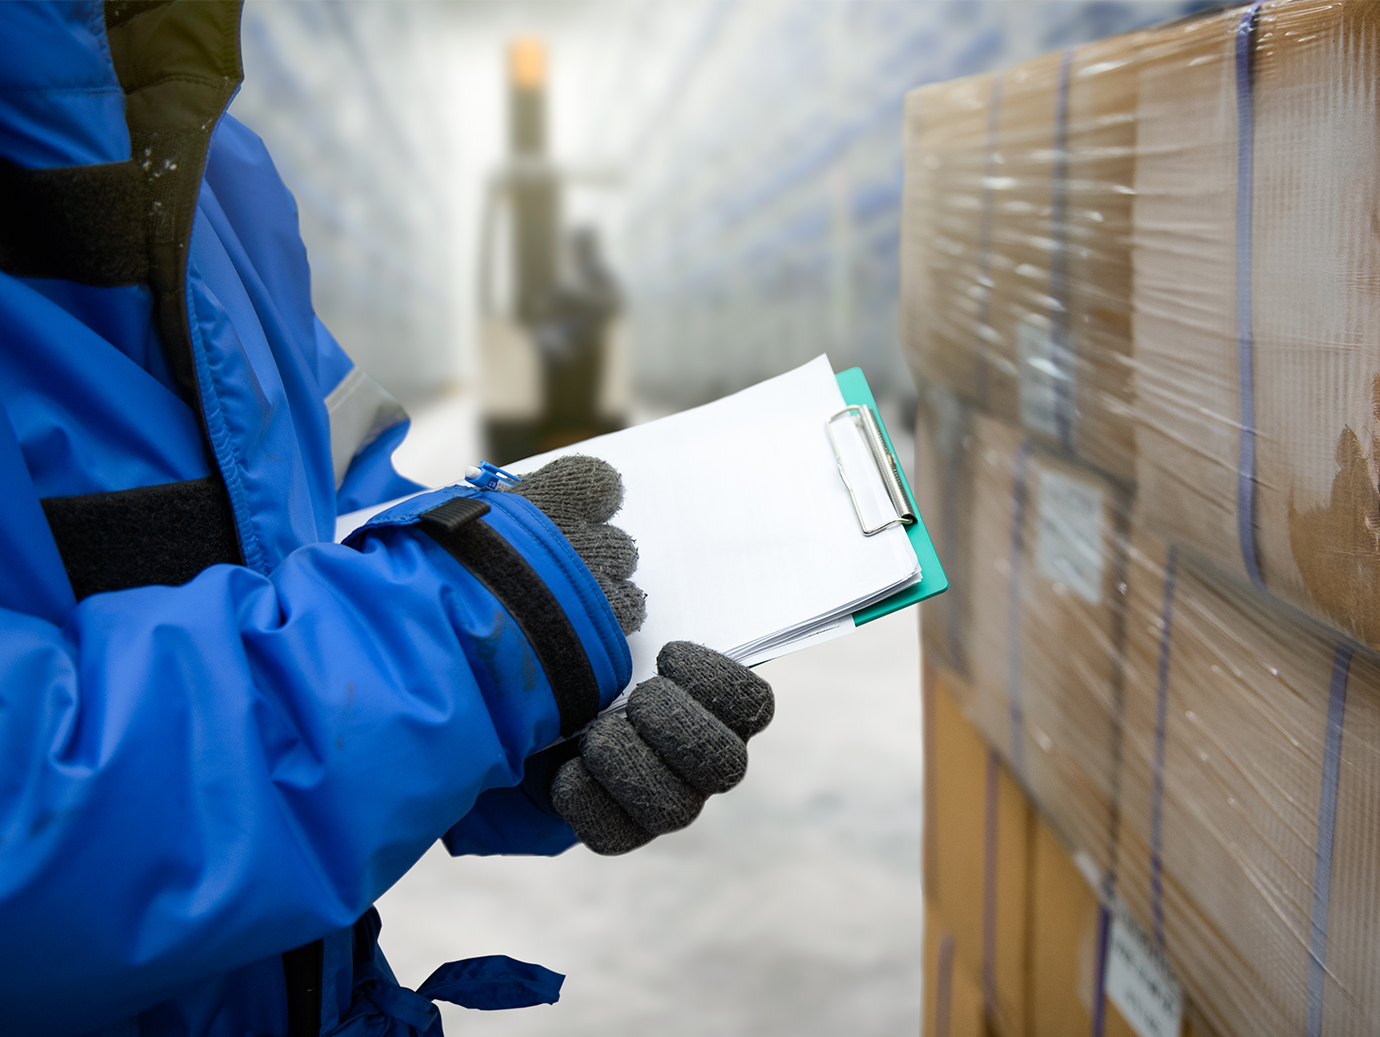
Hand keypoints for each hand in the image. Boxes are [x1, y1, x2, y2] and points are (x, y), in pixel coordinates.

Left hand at [504, 455, 774, 854]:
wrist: (440, 681)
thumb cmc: (502, 611)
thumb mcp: (530, 545)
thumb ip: (568, 502)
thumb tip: (605, 481)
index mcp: (683, 677)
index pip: (751, 703)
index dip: (725, 684)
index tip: (668, 652)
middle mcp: (675, 737)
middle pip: (728, 762)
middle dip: (678, 727)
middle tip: (630, 699)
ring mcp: (641, 787)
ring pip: (680, 807)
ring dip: (634, 763)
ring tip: (588, 735)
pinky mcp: (597, 824)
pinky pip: (618, 833)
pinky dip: (591, 800)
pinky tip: (557, 772)